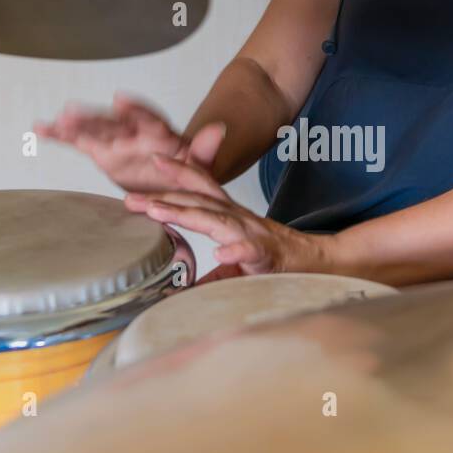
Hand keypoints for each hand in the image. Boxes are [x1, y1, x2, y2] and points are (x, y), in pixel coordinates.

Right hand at [34, 95, 225, 193]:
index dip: (135, 109)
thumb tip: (219, 130)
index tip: (120, 100)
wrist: (177, 182)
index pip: (148, 118)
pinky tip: (41, 128)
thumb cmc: (189, 171)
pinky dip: (61, 136)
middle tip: (73, 111)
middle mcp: (135, 132)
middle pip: (113, 122)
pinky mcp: (102, 151)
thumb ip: (205, 149)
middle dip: (94, 117)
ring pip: (93, 129)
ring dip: (75, 124)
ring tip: (55, 120)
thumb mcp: (201, 164)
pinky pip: (79, 142)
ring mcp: (116, 140)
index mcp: (160, 133)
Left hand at [125, 155, 334, 275]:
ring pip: (216, 220)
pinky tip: (222, 252)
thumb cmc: (281, 260)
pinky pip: (252, 252)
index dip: (178, 174)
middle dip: (165, 196)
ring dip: (186, 214)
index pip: (202, 190)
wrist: (321, 265)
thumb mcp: (240, 262)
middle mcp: (240, 219)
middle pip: (199, 200)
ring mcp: (254, 235)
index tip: (153, 162)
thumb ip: (214, 272)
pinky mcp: (269, 256)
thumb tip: (185, 290)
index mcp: (232, 217)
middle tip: (131, 197)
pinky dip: (237, 250)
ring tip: (158, 212)